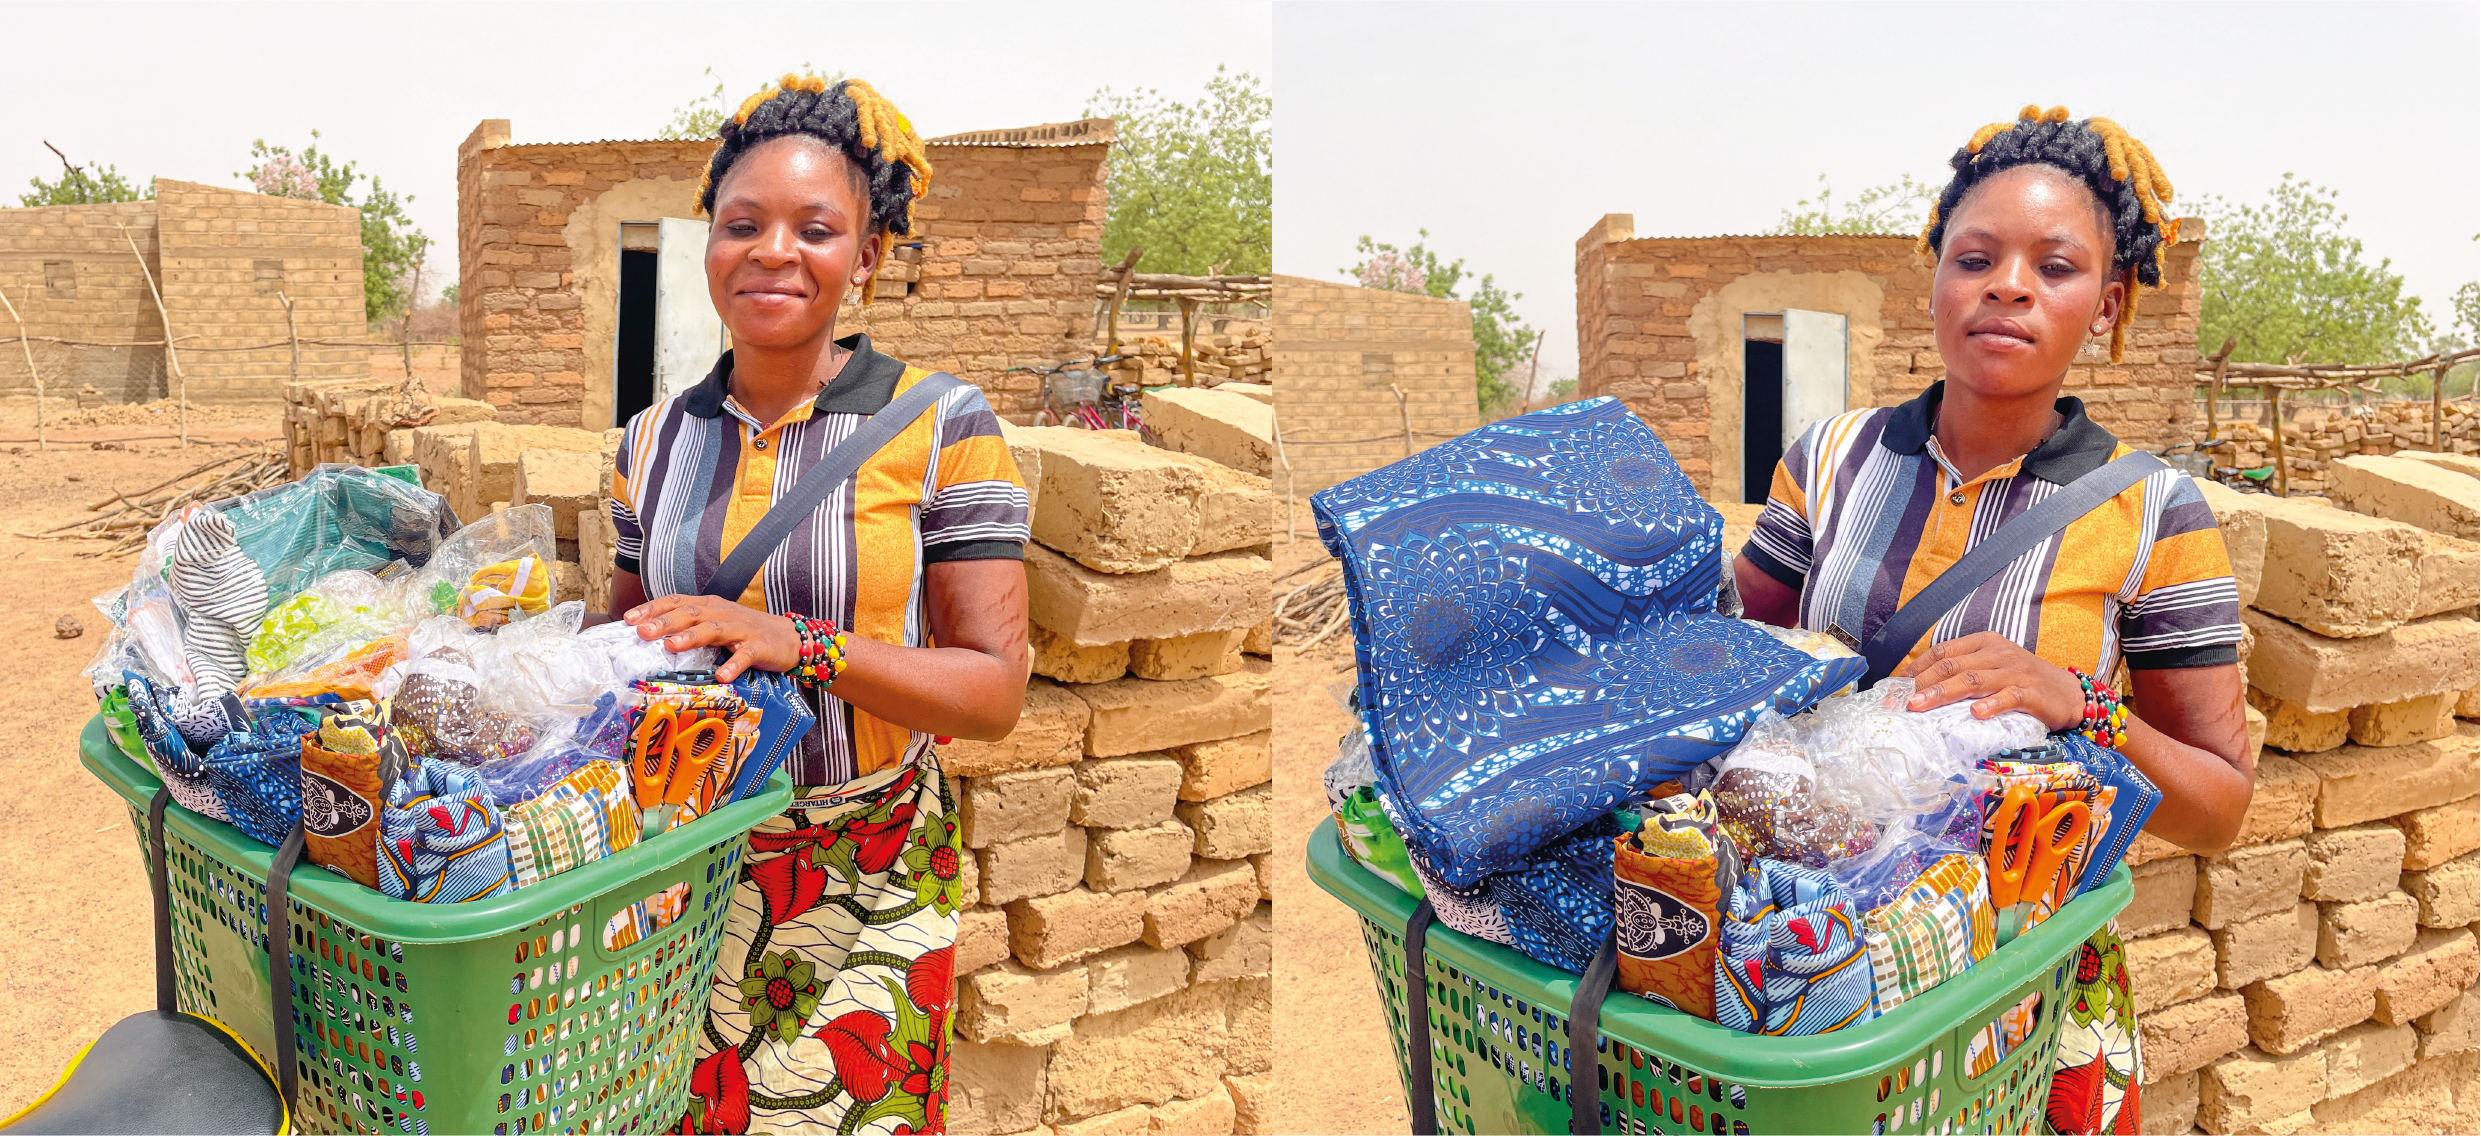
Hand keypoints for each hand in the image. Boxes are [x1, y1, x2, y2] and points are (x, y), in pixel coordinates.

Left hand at [622, 595, 800, 681]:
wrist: (788, 637)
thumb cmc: (744, 632)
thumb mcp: (714, 623)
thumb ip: (688, 626)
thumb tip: (650, 637)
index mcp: (708, 606)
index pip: (675, 602)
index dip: (652, 609)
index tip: (628, 620)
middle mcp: (722, 613)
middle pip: (690, 613)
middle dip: (665, 622)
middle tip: (642, 632)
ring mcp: (741, 629)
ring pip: (714, 629)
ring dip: (692, 636)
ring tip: (672, 646)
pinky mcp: (759, 647)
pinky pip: (745, 656)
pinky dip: (733, 665)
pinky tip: (721, 676)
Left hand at [1893, 631, 2084, 729]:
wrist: (2068, 693)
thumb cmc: (2022, 681)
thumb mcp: (1990, 667)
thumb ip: (1961, 672)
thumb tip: (1918, 688)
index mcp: (1983, 643)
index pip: (1941, 652)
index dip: (1914, 669)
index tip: (1893, 688)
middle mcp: (1997, 653)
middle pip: (1951, 666)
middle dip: (1920, 684)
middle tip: (1898, 702)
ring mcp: (2014, 671)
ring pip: (1972, 680)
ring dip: (1942, 694)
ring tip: (1919, 706)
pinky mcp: (2031, 692)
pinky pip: (2008, 696)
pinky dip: (1990, 705)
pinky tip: (1974, 714)